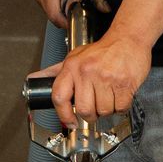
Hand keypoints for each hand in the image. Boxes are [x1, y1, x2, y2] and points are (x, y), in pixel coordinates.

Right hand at [34, 0, 104, 26]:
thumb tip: (105, 6)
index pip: (55, 19)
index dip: (67, 24)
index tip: (78, 24)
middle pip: (52, 15)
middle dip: (65, 17)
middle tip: (79, 15)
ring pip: (49, 8)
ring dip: (60, 9)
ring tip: (73, 5)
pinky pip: (48, 1)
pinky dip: (57, 2)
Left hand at [35, 25, 152, 130]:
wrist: (128, 39)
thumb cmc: (102, 50)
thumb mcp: (75, 57)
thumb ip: (56, 71)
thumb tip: (33, 79)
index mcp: (72, 67)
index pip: (59, 96)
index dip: (63, 115)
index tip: (70, 122)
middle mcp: (86, 72)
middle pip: (84, 110)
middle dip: (91, 115)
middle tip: (96, 108)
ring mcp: (106, 78)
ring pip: (103, 111)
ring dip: (108, 109)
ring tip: (109, 96)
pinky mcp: (124, 83)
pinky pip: (120, 108)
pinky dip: (121, 107)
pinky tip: (120, 95)